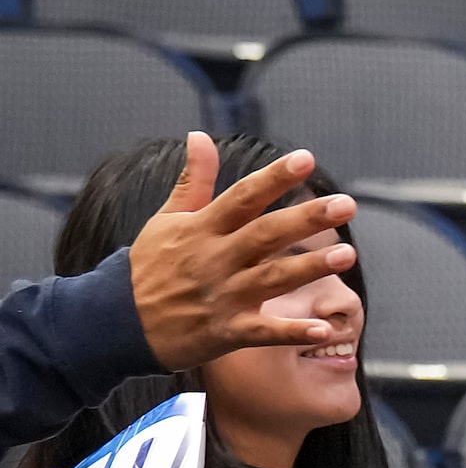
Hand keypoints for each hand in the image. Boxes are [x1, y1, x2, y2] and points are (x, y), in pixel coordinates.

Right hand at [131, 134, 361, 367]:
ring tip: (347, 255)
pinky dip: (292, 331)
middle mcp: (214, 259)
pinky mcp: (226, 332)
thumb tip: (200, 135)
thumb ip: (192, 181)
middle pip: (265, 234)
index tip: (305, 159)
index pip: (243, 197)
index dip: (274, 178)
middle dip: (306, 219)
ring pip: (272, 279)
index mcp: (202, 229)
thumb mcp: (166, 220)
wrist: (115, 324)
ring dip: (309, 268)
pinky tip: (324, 329)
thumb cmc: (148, 267)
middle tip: (348, 204)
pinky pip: (264, 332)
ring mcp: (221, 296)